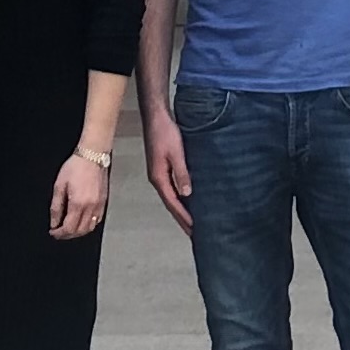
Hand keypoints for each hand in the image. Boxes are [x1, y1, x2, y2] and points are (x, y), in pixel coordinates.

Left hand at [49, 152, 109, 240]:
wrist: (92, 156)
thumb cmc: (76, 167)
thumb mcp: (59, 185)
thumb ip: (56, 206)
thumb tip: (54, 221)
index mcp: (78, 203)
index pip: (69, 228)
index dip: (59, 233)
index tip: (53, 232)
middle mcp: (90, 207)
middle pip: (80, 231)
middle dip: (68, 235)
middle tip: (60, 232)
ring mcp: (99, 205)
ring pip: (90, 228)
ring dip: (79, 232)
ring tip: (70, 228)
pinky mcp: (104, 202)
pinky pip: (97, 220)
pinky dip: (89, 225)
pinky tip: (82, 221)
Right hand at [142, 106, 193, 234]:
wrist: (155, 116)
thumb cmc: (165, 132)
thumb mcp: (176, 153)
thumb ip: (182, 173)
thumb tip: (187, 194)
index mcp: (158, 178)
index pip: (173, 203)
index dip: (183, 217)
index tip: (194, 229)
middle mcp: (157, 178)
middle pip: (170, 204)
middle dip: (181, 218)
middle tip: (194, 233)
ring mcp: (158, 173)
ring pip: (171, 196)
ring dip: (180, 209)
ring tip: (192, 221)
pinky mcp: (162, 167)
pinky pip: (172, 187)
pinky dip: (179, 197)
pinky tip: (187, 199)